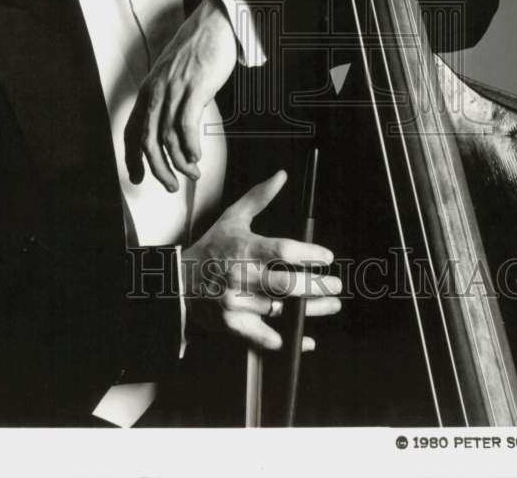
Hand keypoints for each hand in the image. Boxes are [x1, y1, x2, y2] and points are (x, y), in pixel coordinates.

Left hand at [125, 0, 237, 191]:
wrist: (215, 23)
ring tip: (193, 173)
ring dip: (180, 162)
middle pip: (147, 141)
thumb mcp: (175, 77)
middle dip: (158, 170)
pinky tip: (197, 155)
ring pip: (167, 137)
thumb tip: (174, 128)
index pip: (132, 131)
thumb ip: (170, 100)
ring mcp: (174, 89)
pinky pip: (186, 125)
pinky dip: (191, 145)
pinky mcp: (195, 87)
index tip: (138, 179)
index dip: (132, 159)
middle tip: (171, 187)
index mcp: (149, 91)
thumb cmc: (198, 49)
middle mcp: (156, 92)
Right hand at [181, 170, 341, 351]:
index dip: (308, 254)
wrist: (180, 281)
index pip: (283, 251)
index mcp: (244, 248)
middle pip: (287, 285)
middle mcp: (242, 276)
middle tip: (336, 284)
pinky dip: (289, 340)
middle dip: (317, 286)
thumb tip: (281, 176)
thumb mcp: (233, 218)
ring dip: (311, 311)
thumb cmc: (211, 248)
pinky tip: (307, 338)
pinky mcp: (233, 325)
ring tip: (331, 305)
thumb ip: (259, 198)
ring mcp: (237, 303)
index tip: (326, 257)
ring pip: (282, 311)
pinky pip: (265, 337)